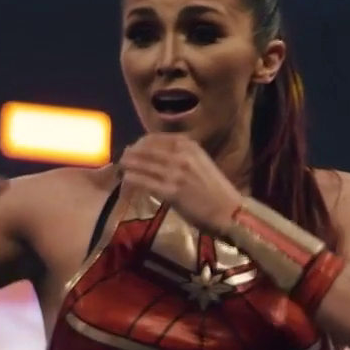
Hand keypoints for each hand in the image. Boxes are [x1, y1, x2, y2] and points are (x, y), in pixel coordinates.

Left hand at [118, 134, 243, 233]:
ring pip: (143, 164)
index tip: (134, 147)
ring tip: (120, 167)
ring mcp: (176, 173)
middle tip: (123, 158)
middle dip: (131, 153)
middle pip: (146, 149)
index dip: (141, 142)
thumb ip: (183, 156)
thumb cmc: (216, 190)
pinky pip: (145, 181)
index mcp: (190, 146)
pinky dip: (132, 179)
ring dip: (128, 164)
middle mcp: (182, 155)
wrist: (229, 211)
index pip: (156, 138)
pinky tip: (125, 179)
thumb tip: (159, 155)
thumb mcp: (201, 163)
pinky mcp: (171, 191)